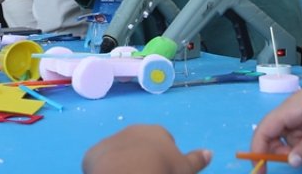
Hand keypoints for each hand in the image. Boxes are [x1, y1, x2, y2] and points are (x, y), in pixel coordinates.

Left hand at [83, 125, 210, 173]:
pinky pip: (99, 162)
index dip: (163, 157)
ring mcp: (111, 141)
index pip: (162, 140)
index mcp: (156, 132)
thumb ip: (196, 160)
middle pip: (138, 144)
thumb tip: (209, 152)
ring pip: (117, 152)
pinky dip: (103, 171)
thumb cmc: (162, 170)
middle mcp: (132, 131)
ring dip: (120, 163)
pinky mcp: (93, 154)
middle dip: (140, 157)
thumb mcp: (184, 169)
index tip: (163, 170)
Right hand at [250, 64, 301, 167]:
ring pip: (292, 133)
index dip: (258, 150)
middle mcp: (295, 106)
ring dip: (299, 146)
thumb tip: (291, 162)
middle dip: (281, 151)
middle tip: (299, 163)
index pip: (265, 129)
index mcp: (294, 107)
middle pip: (276, 133)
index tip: (260, 170)